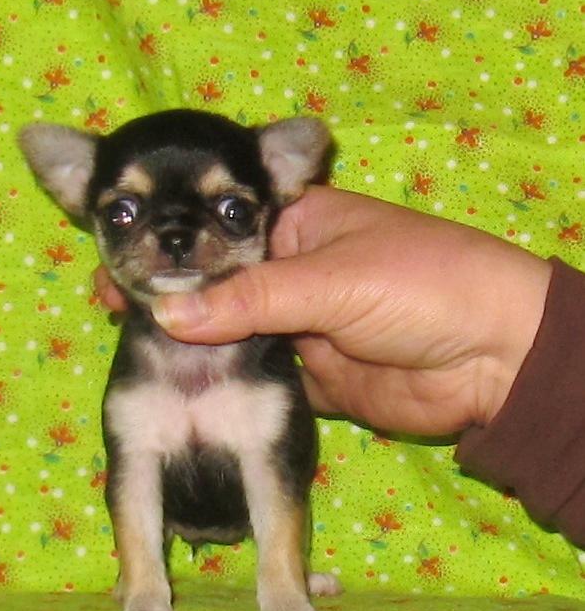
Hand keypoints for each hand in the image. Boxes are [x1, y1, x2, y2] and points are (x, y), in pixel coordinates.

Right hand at [94, 187, 552, 436]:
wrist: (499, 358)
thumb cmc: (425, 285)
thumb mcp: (331, 280)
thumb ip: (248, 299)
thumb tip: (164, 314)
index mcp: (298, 224)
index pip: (216, 230)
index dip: (169, 245)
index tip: (118, 263)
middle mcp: (292, 272)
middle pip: (215, 282)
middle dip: (167, 294)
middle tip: (110, 305)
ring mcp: (299, 327)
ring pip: (228, 332)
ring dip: (186, 341)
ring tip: (127, 346)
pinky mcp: (310, 378)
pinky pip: (253, 377)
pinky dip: (219, 382)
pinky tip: (174, 386)